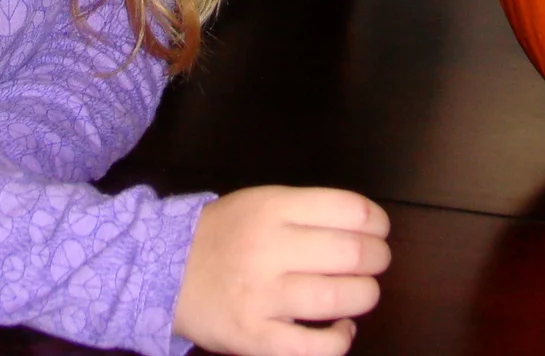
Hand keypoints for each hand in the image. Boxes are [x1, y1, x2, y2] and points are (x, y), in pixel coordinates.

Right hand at [173, 186, 389, 355]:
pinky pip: (313, 346)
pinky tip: (341, 329)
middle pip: (351, 253)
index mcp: (273, 208)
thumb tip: (366, 228)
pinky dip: (339, 340)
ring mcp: (261, 296)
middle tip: (375, 263)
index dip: (377, 223)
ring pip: (338, 298)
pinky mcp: (254, 337)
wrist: (165, 270)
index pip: (349, 209)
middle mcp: (268, 248)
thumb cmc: (224, 234)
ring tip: (360, 293)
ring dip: (364, 296)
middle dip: (377, 259)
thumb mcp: (260, 202)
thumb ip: (307, 212)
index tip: (379, 232)